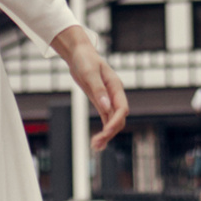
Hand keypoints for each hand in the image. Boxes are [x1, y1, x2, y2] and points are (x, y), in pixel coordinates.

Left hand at [49, 24, 129, 149]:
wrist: (79, 54)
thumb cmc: (85, 60)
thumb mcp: (89, 73)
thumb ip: (98, 90)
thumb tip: (106, 107)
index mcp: (116, 87)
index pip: (122, 108)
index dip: (116, 121)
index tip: (106, 132)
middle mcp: (114, 95)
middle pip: (119, 118)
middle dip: (110, 132)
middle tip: (96, 143)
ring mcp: (108, 99)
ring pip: (112, 121)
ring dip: (106, 135)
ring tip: (95, 147)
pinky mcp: (100, 102)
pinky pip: (105, 119)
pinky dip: (103, 131)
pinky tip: (97, 141)